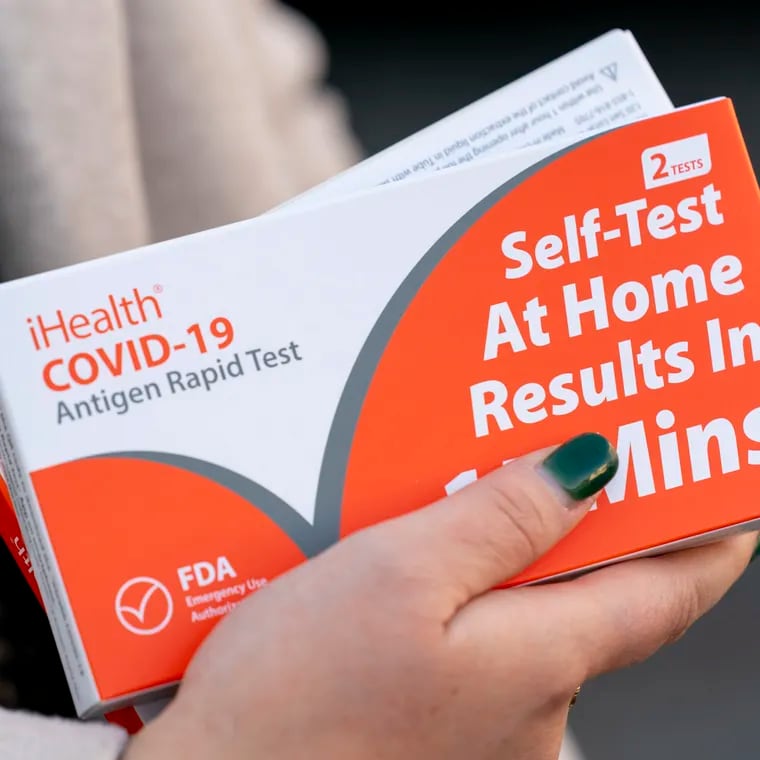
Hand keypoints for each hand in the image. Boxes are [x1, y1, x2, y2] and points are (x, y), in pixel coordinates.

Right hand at [126, 433, 755, 759]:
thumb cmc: (296, 696)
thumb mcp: (398, 573)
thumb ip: (500, 522)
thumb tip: (584, 474)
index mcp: (539, 661)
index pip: (668, 590)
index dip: (709, 536)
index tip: (729, 486)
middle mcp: (535, 709)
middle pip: (594, 599)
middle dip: (581, 533)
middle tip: (557, 464)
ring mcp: (490, 729)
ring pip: (530, 619)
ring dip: (513, 563)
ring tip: (463, 508)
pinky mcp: (445, 730)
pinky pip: (484, 646)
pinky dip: (473, 601)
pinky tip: (420, 577)